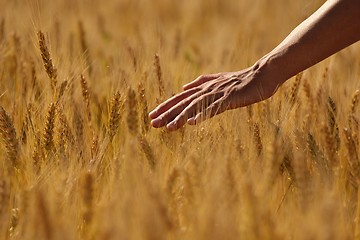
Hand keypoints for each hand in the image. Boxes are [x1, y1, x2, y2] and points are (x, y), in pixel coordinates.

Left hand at [149, 63, 280, 130]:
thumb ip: (201, 83)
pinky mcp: (229, 98)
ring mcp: (217, 94)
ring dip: (181, 117)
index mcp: (203, 88)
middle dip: (167, 113)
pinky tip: (192, 123)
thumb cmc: (241, 82)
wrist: (262, 75)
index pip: (180, 99)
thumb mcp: (218, 82)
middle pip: (183, 102)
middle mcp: (207, 90)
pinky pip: (214, 108)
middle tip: (152, 123)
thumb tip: (184, 87)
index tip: (152, 116)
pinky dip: (202, 115)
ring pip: (195, 106)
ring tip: (169, 127)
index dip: (165, 107)